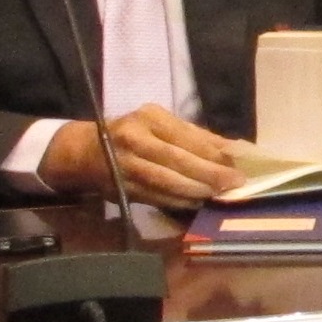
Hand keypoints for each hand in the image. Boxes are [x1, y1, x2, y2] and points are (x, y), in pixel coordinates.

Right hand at [43, 105, 244, 211]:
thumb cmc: (132, 132)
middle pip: (178, 160)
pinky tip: (197, 202)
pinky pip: (156, 196)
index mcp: (148, 118)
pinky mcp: (122, 188)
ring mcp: (126, 165)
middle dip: (209, 174)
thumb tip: (232, 148)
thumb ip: (194, 135)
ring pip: (167, 181)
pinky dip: (179, 201)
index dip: (213, 152)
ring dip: (196, 190)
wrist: (84, 151)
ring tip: (219, 194)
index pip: (186, 136)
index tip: (238, 163)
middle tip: (235, 183)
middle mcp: (135, 139)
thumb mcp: (159, 123)